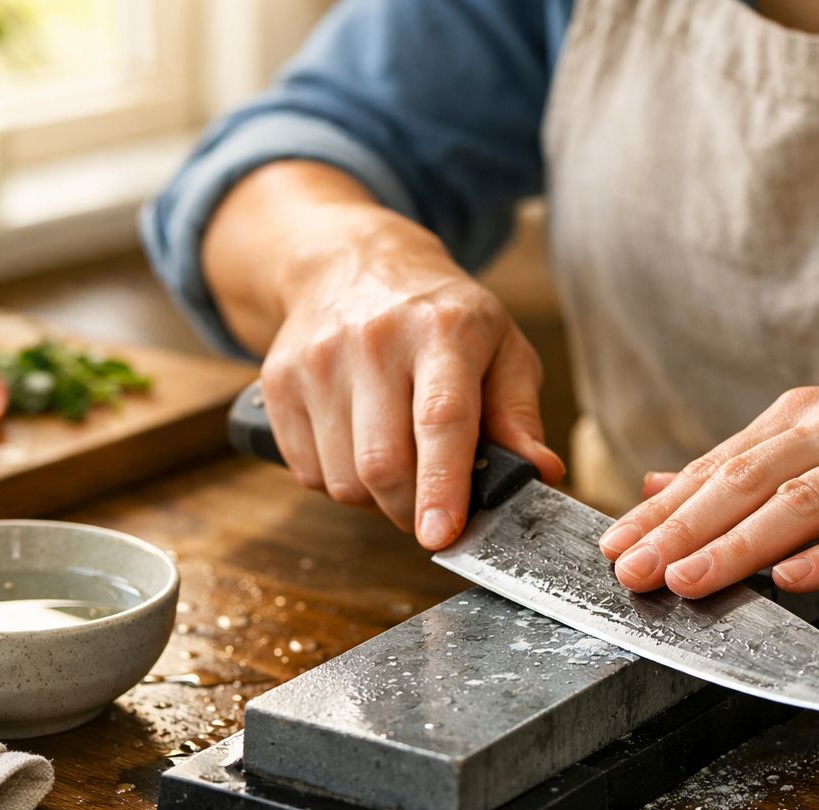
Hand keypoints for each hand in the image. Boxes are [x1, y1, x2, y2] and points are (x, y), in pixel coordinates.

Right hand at [257, 210, 562, 547]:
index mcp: (443, 330)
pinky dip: (338, 483)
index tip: (441, 536)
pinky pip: (307, 473)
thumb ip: (520, 415)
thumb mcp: (501, 348)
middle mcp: (374, 340)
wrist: (353, 264)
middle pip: (383, 464)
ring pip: (342, 480)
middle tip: (433, 512)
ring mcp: (318, 360)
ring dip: (375, 499)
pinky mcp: (278, 382)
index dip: (442, 486)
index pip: (441, 419)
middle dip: (411, 510)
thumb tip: (540, 474)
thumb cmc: (441, 318)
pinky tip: (358, 449)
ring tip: (398, 466)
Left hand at [598, 339, 818, 596]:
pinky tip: (792, 580)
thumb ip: (749, 461)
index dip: (661, 508)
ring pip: (802, 503)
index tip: (610, 545)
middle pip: (745, 481)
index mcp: (805, 417)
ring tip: (688, 579)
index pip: (717, 466)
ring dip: (738, 545)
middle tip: (629, 569)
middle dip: (680, 528)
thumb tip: (658, 482)